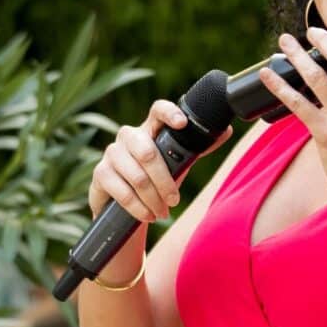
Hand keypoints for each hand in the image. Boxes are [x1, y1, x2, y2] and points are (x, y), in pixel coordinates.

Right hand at [89, 100, 198, 228]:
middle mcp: (128, 137)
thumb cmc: (154, 179)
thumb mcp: (177, 164)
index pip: (157, 110)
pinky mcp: (100, 174)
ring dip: (153, 199)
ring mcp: (111, 154)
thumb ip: (196, 148)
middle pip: (148, 152)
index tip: (182, 124)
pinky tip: (147, 215)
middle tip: (174, 200)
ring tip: (162, 212)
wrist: (123, 207)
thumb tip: (226, 131)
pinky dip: (139, 208)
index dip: (169, 113)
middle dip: (164, 181)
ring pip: (137, 177)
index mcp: (149, 129)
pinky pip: (123, 192)